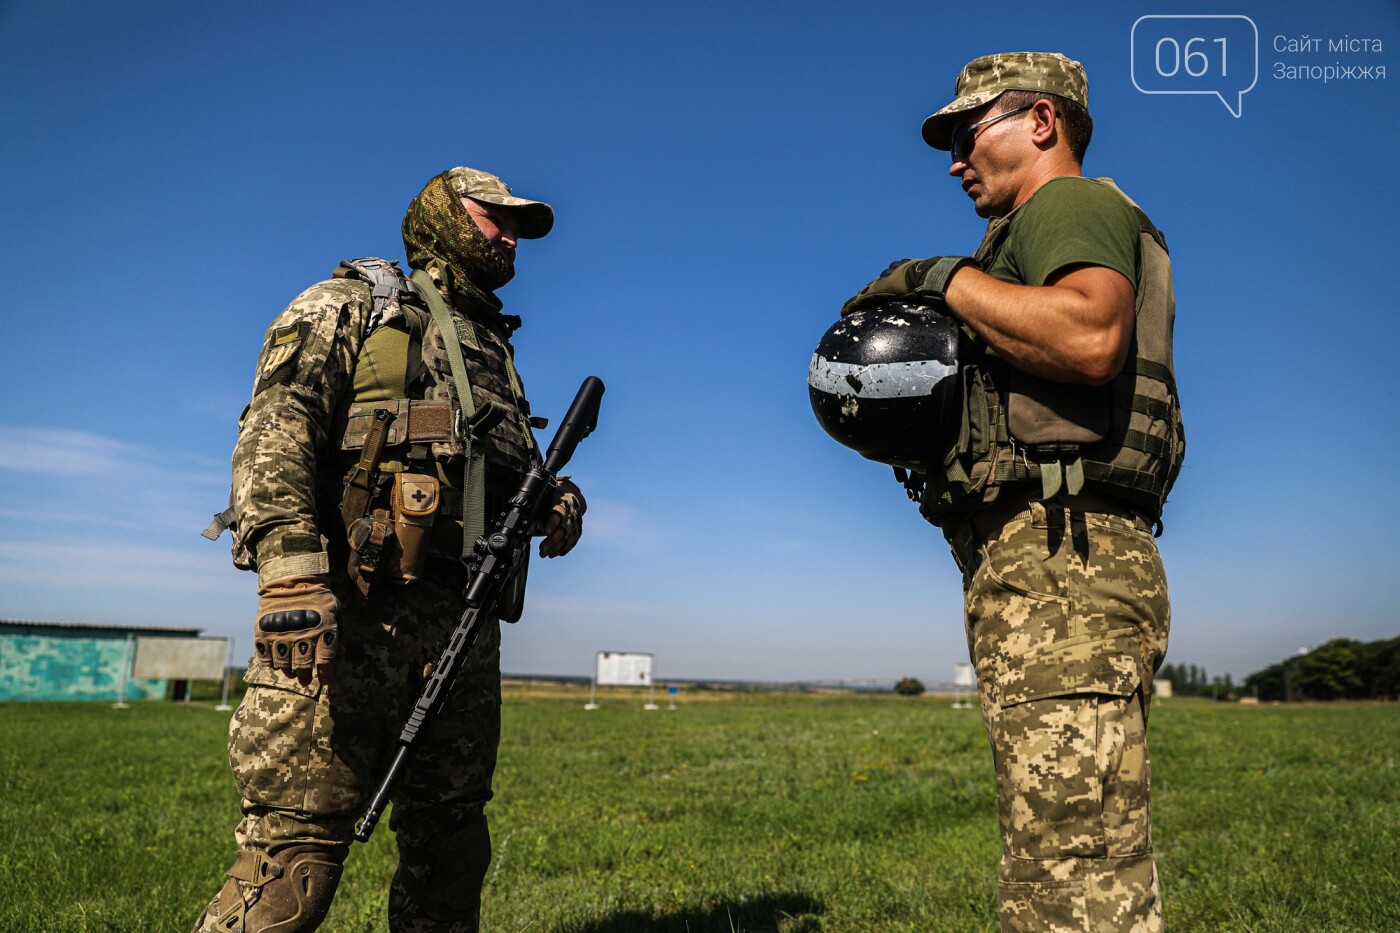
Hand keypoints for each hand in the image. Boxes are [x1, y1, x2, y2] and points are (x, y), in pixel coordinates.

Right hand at [254, 575, 338, 677]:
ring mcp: (281, 635)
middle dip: (306, 677)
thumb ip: (339, 633)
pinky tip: (276, 660)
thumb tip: (343, 654)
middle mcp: (302, 635)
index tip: (325, 680)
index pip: (325, 661)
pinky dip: (271, 663)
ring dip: (289, 670)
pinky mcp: (263, 633)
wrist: (291, 579)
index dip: (326, 674)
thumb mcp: (335, 611)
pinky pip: (266, 658)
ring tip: (291, 671)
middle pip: (304, 667)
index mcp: (323, 630)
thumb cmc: (317, 597)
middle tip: (305, 680)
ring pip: (284, 665)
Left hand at [538, 478, 585, 557]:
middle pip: (563, 529)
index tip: (546, 531)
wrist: (572, 496)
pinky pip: (571, 542)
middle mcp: (572, 513)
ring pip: (567, 538)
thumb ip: (537, 507)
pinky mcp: (578, 531)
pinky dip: (562, 549)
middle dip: (552, 540)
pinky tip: (552, 554)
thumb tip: (520, 515)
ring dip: (555, 547)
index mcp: (563, 502)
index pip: (559, 513)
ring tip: (543, 553)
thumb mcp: (546, 498)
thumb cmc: (554, 498)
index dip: (553, 523)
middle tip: (541, 549)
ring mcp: (576, 523)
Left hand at [840, 256, 972, 316]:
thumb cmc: (955, 283)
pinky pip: (864, 298)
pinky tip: (845, 311)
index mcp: (913, 269)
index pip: (898, 277)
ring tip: (848, 308)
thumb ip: (953, 293)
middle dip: (872, 292)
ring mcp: (889, 280)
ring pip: (870, 291)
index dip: (890, 286)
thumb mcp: (952, 286)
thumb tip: (972, 304)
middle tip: (862, 302)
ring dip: (859, 300)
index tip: (887, 292)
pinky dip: (854, 304)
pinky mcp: (882, 288)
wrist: (945, 279)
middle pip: (881, 284)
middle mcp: (898, 271)